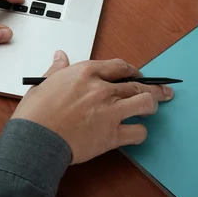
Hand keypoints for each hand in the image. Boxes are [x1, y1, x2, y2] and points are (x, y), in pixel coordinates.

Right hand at [12, 51, 173, 163]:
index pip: (119, 66)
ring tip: (153, 108)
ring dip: (152, 105)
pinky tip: (137, 132)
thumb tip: (60, 56)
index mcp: (86, 72)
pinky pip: (138, 132)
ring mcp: (109, 111)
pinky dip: (140, 132)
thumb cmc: (36, 114)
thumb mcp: (44, 83)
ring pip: (145, 102)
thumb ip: (57, 69)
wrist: (35, 140)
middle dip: (153, 87)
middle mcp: (102, 88)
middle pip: (137, 84)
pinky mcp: (111, 134)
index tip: (136, 74)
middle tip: (162, 89)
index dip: (132, 70)